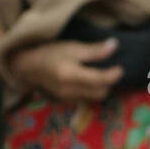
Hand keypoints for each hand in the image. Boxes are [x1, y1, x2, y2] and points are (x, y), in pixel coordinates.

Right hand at [6, 38, 124, 101]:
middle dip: (108, 83)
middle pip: (100, 93)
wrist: (29, 67)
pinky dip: (91, 92)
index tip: (120, 68)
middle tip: (111, 70)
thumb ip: (94, 50)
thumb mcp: (72, 47)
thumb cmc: (50, 53)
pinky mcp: (67, 102)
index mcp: (71, 75)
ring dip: (101, 88)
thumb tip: (114, 46)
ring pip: (94, 98)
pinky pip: (86, 99)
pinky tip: (89, 81)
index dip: (113, 75)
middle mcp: (70, 90)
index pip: (100, 80)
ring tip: (101, 75)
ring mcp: (68, 99)